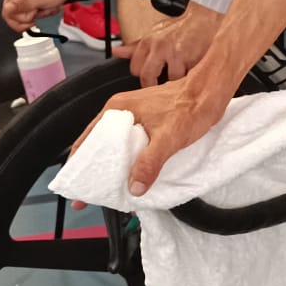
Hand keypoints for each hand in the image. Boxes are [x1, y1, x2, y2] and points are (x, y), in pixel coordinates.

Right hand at [3, 0, 80, 32]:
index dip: (19, 21)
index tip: (31, 23)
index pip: (7, 13)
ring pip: (28, 13)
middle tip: (42, 8)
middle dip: (33, 15)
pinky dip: (44, 9)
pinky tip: (49, 4)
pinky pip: (34, 9)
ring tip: (49, 5)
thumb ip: (22, 6)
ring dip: (41, 13)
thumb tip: (7, 11)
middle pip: (17, 15)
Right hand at [82, 71, 234, 194]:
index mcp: (117, 110)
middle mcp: (121, 111)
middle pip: (99, 144)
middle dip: (94, 170)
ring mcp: (134, 116)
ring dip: (113, 166)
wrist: (210, 92)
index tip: (75, 185)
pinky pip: (130, 144)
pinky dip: (128, 160)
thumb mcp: (168, 138)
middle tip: (90, 193)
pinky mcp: (147, 122)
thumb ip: (149, 163)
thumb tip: (134, 187)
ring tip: (110, 189)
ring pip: (115, 146)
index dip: (79, 164)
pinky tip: (131, 175)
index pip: (87, 140)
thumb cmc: (191, 107)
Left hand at [120, 2, 220, 85]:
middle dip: (154, 85)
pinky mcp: (190, 59)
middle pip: (147, 76)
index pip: (135, 68)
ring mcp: (174, 54)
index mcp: (148, 41)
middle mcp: (159, 47)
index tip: (149, 79)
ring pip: (168, 80)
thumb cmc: (182, 27)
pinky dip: (189, 79)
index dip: (142, 76)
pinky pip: (186, 78)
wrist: (206, 17)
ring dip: (175, 83)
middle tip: (162, 87)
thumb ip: (135, 46)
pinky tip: (191, 74)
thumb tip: (116, 52)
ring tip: (181, 78)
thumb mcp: (155, 33)